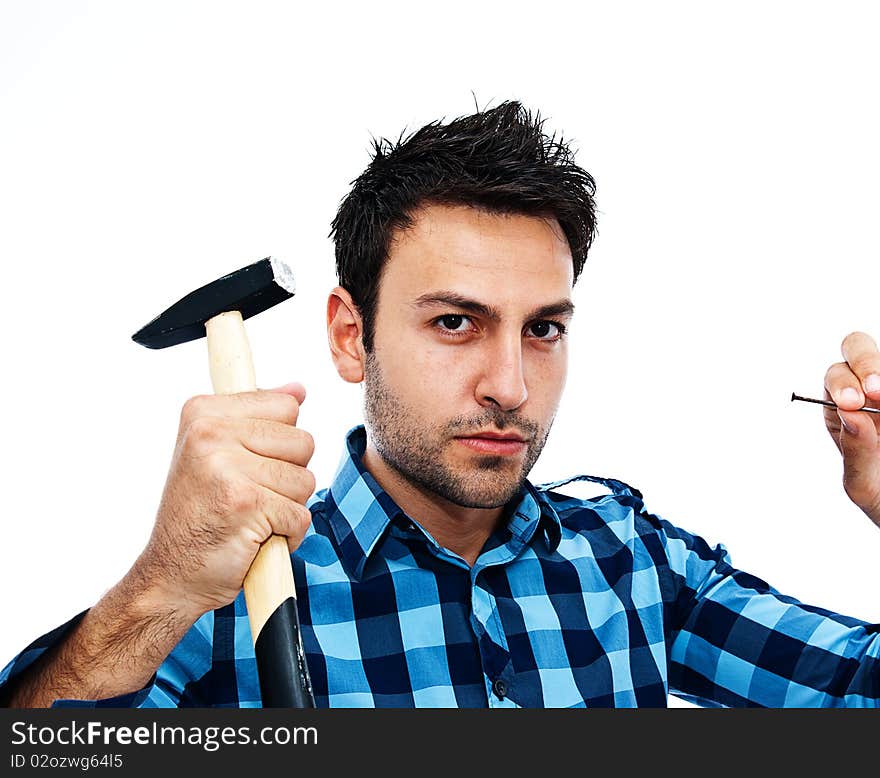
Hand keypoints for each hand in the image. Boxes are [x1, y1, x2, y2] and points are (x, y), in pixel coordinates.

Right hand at [132, 382, 315, 618]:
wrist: (171, 575)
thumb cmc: (200, 514)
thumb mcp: (218, 452)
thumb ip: (258, 416)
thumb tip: (298, 389)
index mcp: (203, 411)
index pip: (287, 406)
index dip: (280, 443)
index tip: (246, 464)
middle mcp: (210, 432)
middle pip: (303, 442)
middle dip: (288, 476)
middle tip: (250, 496)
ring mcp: (227, 467)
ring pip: (306, 480)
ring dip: (288, 506)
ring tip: (251, 516)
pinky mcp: (246, 503)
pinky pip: (301, 514)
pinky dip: (288, 534)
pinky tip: (255, 537)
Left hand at [823, 332, 879, 524]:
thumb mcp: (862, 484)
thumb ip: (855, 453)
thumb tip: (851, 416)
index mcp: (842, 408)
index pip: (836, 377)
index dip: (842, 383)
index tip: (854, 402)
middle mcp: (868, 390)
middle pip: (856, 348)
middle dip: (864, 362)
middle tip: (876, 391)